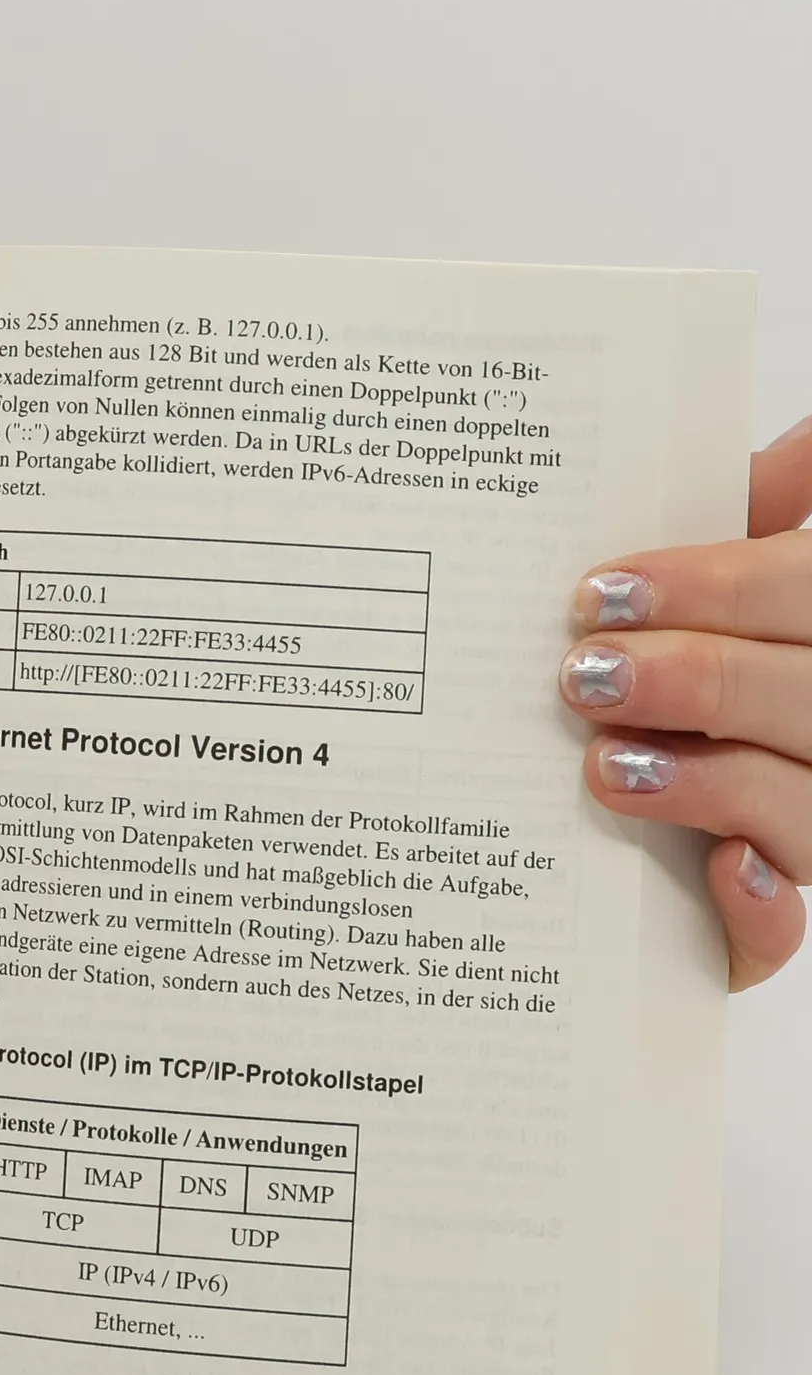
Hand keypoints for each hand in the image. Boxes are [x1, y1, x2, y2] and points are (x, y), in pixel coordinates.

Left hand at [561, 419, 811, 988]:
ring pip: (808, 809)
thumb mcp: (733, 584)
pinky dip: (761, 908)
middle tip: (585, 675)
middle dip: (701, 680)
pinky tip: (719, 870)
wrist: (671, 797)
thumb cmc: (701, 673)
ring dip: (711, 782)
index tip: (605, 592)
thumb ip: (752, 521)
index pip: (807, 593)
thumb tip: (777, 443)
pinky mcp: (766, 917)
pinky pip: (786, 930)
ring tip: (604, 766)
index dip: (722, 589)